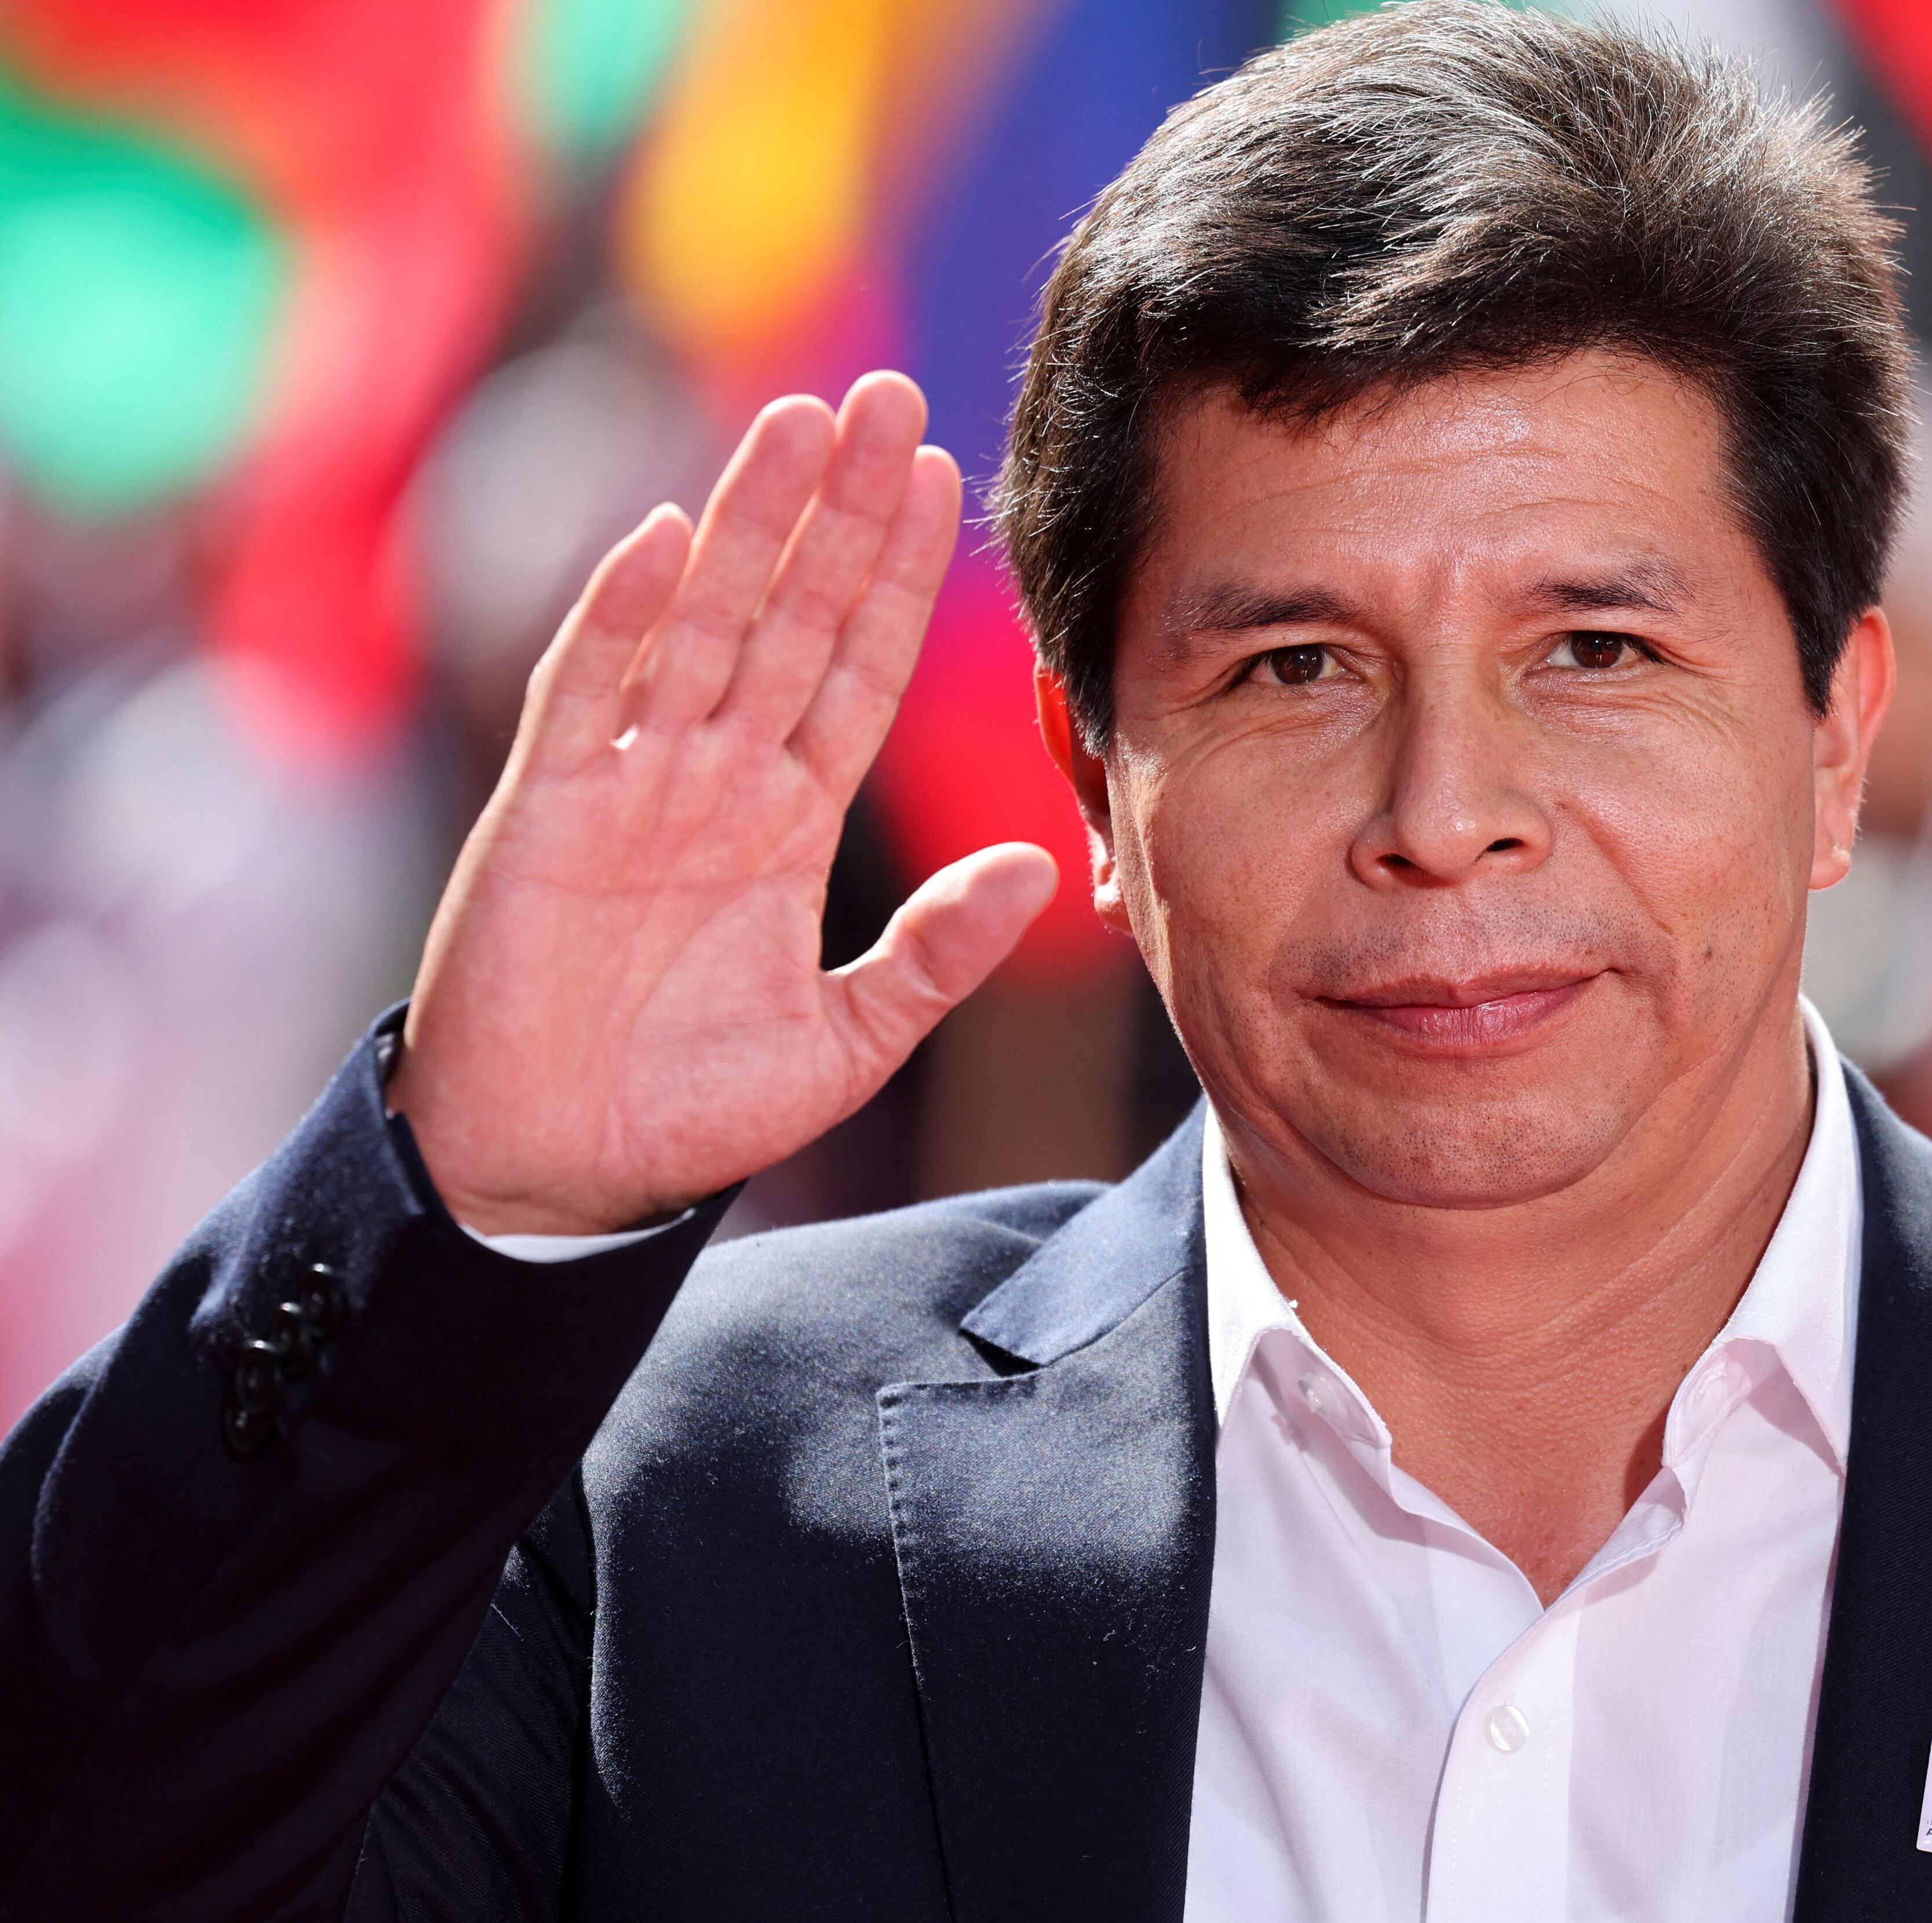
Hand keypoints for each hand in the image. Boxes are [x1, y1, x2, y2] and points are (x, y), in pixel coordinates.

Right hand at [387, 373, 1058, 1235]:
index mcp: (785, 821)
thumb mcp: (849, 1037)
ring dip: (752, 522)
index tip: (946, 480)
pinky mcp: (551, 809)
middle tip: (889, 397)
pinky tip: (668, 538)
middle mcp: (715, 779)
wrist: (556, 1174)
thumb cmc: (687, 1111)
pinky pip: (590, 691)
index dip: (899, 577)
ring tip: (802, 419)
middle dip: (840, 509)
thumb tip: (1039, 867)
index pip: (858, 668)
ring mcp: (632, 782)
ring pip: (704, 621)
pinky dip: (625, 615)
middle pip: (792, 614)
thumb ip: (938, 954)